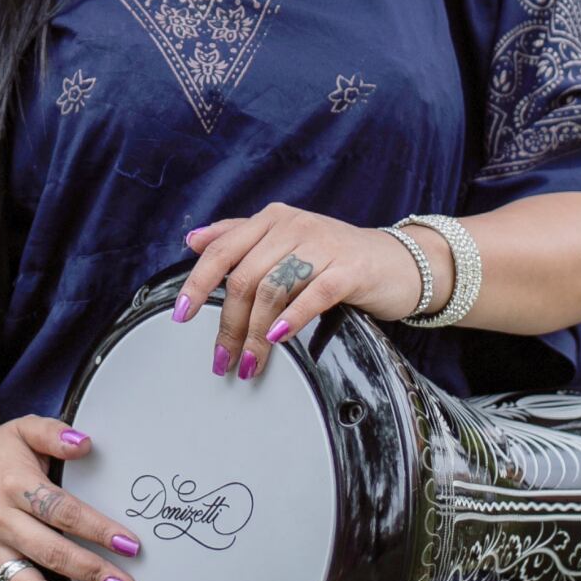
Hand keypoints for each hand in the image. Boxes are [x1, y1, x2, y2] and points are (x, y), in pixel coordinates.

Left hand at [175, 203, 427, 381]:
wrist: (399, 262)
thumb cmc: (338, 257)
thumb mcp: (287, 240)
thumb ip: (240, 236)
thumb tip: (193, 240)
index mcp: (273, 218)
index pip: (222, 249)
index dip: (196, 283)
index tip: (181, 314)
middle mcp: (294, 225)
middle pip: (245, 277)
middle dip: (229, 324)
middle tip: (223, 358)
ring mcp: (323, 244)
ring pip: (272, 289)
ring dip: (255, 333)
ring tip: (250, 362)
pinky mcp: (349, 268)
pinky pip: (313, 294)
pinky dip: (291, 319)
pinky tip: (279, 339)